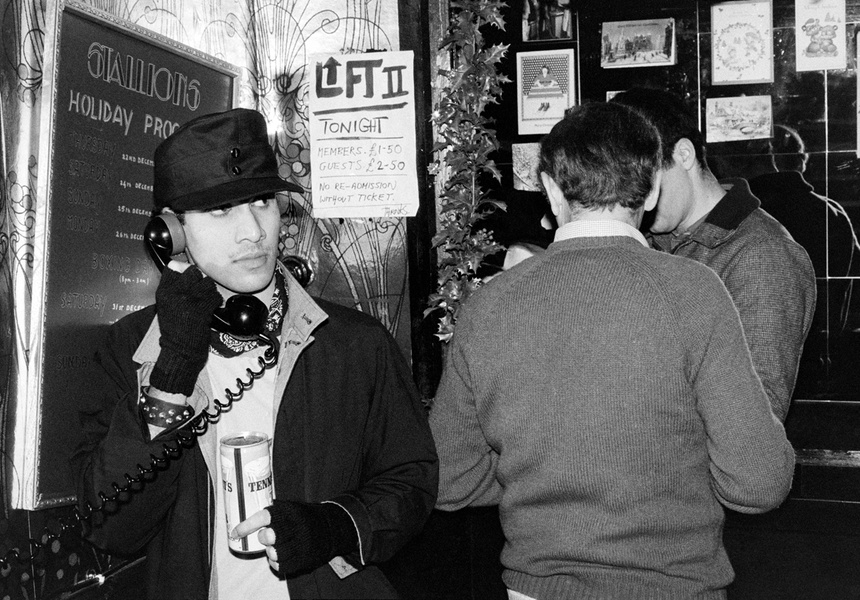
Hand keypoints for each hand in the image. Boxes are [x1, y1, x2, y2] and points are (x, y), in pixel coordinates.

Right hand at [149, 264, 221, 395]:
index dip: (184, 270)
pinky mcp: (203, 308)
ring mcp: (189, 300)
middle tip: (200, 289)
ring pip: (207, 282)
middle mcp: (175, 293)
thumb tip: (181, 268)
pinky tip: (211, 308)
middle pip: (192, 271)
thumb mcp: (166, 306)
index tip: (188, 277)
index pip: (173, 267)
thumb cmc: (174, 330)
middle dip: (199, 279)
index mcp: (163, 292)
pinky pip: (215, 296)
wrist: (180, 350)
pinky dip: (216, 301)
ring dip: (209, 290)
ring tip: (206, 300)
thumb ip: (173, 288)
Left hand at [231, 500, 356, 576]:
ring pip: (274, 553)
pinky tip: (281, 555)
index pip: (264, 516)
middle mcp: (296, 527)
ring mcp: (301, 544)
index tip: (235, 532)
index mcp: (290, 511)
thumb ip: (274, 513)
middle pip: (269, 536)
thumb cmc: (305, 517)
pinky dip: (276, 562)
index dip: (247, 525)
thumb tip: (246, 521)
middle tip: (267, 536)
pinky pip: (281, 566)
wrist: (331, 529)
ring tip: (276, 546)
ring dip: (270, 552)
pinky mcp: (303, 559)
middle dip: (263, 537)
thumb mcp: (292, 508)